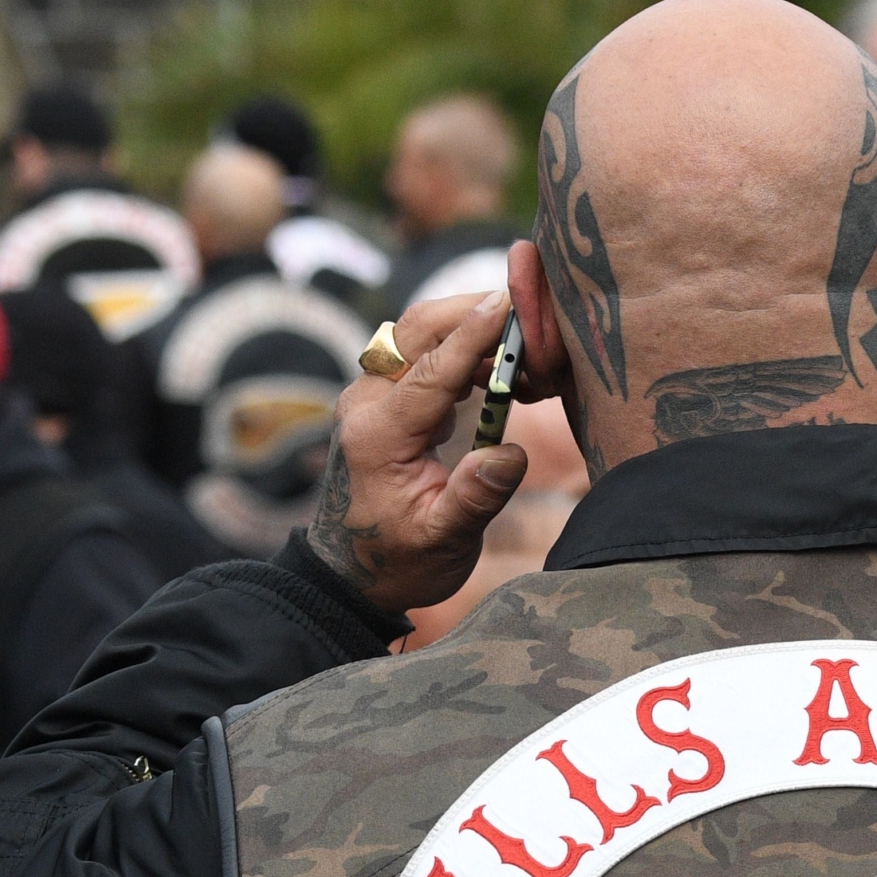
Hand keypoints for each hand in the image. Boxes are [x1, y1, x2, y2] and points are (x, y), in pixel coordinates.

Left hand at [308, 285, 528, 614]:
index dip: (474, 336)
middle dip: (469, 311)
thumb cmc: (397, 561)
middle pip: (415, 331)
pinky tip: (496, 365)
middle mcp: (364, 405)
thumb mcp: (442, 543)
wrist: (349, 572)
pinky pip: (418, 354)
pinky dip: (456, 345)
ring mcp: (368, 398)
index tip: (511, 304)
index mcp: (377, 436)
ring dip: (465, 326)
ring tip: (521, 342)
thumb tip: (509, 453)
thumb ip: (474, 498)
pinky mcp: (381, 400)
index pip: (431, 371)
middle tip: (526, 308)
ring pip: (414, 335)